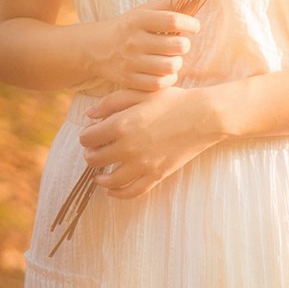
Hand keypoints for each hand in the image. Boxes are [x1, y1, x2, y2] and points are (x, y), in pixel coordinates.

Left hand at [79, 86, 220, 198]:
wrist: (202, 116)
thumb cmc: (172, 100)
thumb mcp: (141, 93)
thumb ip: (111, 102)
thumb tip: (89, 115)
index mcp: (121, 124)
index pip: (88, 138)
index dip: (86, 136)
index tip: (91, 134)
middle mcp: (128, 147)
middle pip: (94, 159)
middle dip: (91, 154)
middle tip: (96, 150)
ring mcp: (142, 164)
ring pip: (109, 180)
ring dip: (99, 176)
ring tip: (98, 173)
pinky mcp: (156, 175)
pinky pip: (131, 192)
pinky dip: (117, 194)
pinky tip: (111, 190)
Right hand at [93, 0, 199, 91]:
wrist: (96, 47)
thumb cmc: (128, 27)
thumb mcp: (144, 10)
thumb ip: (169, 4)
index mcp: (138, 20)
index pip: (173, 21)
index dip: (190, 23)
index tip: (194, 26)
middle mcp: (134, 41)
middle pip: (176, 46)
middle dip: (184, 44)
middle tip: (180, 44)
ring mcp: (131, 62)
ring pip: (170, 66)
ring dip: (177, 62)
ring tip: (173, 58)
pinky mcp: (129, 80)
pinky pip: (159, 83)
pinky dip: (168, 78)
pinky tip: (166, 71)